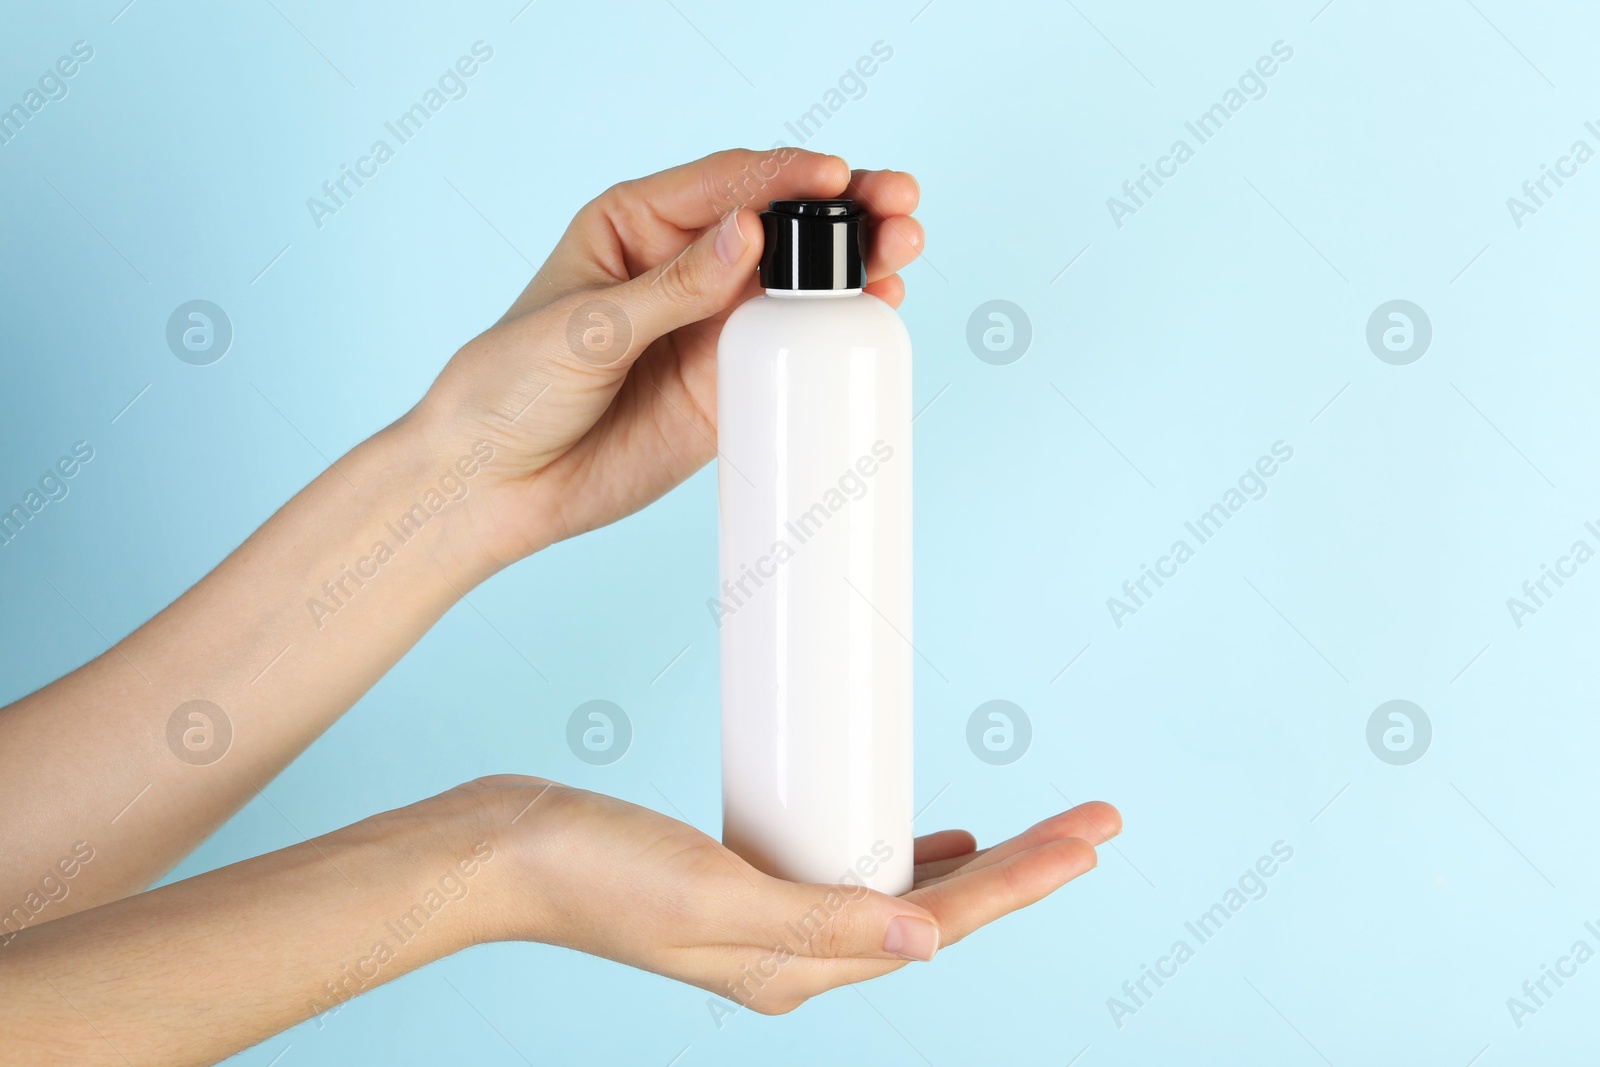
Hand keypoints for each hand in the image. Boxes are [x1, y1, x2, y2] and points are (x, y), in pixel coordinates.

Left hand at [412, 148, 925, 577]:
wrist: (494, 485)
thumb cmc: (510, 387)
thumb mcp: (586, 327)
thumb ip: (673, 286)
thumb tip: (749, 235)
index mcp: (638, 225)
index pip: (726, 185)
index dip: (787, 177)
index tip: (837, 178)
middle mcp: (685, 268)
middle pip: (779, 227)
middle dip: (842, 213)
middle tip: (897, 208)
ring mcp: (711, 328)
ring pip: (798, 286)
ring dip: (853, 268)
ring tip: (901, 256)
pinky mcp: (728, 388)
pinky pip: (792, 354)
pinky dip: (836, 335)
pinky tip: (874, 316)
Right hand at [454, 776, 1119, 1013]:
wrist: (507, 849)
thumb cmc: (596, 872)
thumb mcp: (716, 897)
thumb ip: (824, 919)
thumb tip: (932, 937)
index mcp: (796, 969)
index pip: (941, 926)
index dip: (1024, 882)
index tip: (1089, 840)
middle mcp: (797, 953)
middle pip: (941, 909)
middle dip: (1025, 868)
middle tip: (1098, 822)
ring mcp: (775, 916)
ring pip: (906, 891)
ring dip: (978, 863)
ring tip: (1043, 833)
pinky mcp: (753, 876)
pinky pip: (855, 869)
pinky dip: (907, 854)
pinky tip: (935, 838)